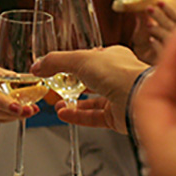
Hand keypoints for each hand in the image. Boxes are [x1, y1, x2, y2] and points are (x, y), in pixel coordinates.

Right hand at [31, 45, 147, 134]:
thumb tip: (38, 66)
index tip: (59, 67)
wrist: (138, 98)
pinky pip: (93, 117)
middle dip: (72, 84)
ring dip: (72, 102)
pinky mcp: (117, 117)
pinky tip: (63, 113)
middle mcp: (118, 77)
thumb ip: (56, 62)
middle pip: (91, 81)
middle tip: (56, 87)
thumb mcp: (79, 59)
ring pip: (92, 101)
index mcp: (114, 58)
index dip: (75, 62)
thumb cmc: (119, 73)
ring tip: (56, 103)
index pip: (92, 59)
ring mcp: (118, 98)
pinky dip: (77, 116)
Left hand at [133, 0, 175, 62]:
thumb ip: (142, 18)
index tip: (159, 2)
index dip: (168, 10)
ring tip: (148, 24)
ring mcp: (172, 51)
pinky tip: (151, 40)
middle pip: (172, 26)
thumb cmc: (145, 45)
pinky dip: (158, 45)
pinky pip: (164, 52)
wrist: (141, 63)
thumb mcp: (141, 30)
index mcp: (173, 30)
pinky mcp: (165, 61)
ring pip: (170, 38)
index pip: (175, 18)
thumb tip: (136, 3)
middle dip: (160, 17)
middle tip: (148, 8)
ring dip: (159, 29)